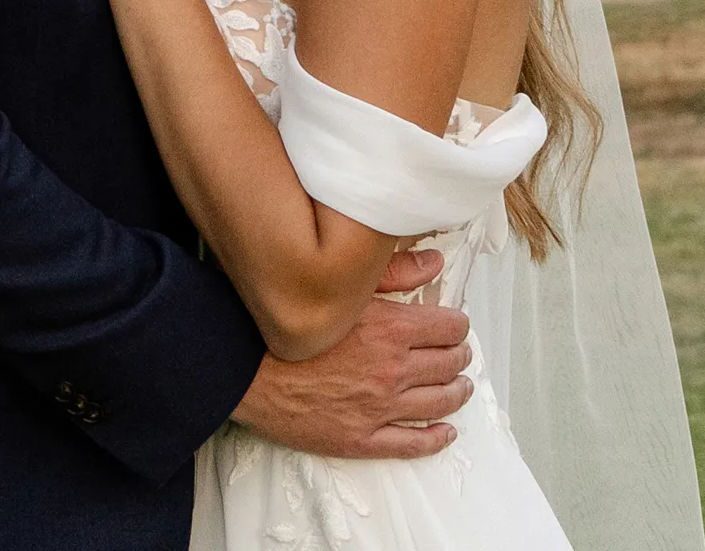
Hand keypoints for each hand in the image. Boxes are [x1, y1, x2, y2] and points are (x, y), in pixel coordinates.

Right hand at [232, 251, 473, 459]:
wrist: (245, 368)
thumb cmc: (287, 324)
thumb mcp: (340, 286)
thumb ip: (392, 272)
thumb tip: (434, 262)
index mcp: (390, 329)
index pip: (448, 328)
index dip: (456, 324)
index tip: (454, 323)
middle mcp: (393, 370)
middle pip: (449, 365)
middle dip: (458, 356)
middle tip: (458, 352)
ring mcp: (381, 408)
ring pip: (439, 403)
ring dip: (455, 392)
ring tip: (459, 386)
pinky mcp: (364, 438)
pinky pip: (414, 443)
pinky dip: (436, 437)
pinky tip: (445, 431)